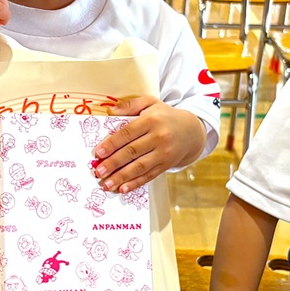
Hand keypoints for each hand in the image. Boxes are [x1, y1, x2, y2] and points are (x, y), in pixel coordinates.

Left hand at [91, 96, 205, 192]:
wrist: (191, 130)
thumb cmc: (164, 115)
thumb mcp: (150, 102)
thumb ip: (130, 105)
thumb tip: (109, 111)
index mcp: (151, 120)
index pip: (128, 133)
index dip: (112, 143)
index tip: (98, 153)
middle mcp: (159, 137)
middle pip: (132, 152)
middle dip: (113, 163)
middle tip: (98, 172)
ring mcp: (164, 153)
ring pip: (140, 167)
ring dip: (121, 177)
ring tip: (107, 184)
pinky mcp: (166, 165)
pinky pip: (149, 176)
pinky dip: (135, 183)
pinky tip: (123, 188)